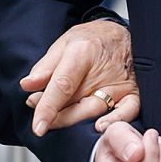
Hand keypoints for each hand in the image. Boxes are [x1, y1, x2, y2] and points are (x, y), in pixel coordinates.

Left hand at [20, 20, 137, 135]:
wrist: (123, 34)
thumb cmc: (92, 39)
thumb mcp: (64, 43)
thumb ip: (45, 67)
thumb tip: (27, 86)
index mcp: (82, 52)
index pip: (62, 85)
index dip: (48, 107)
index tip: (38, 126)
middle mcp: (102, 70)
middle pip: (76, 101)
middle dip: (55, 115)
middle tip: (41, 118)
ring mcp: (119, 82)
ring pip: (95, 110)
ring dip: (74, 121)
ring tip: (58, 122)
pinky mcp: (133, 92)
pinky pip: (128, 111)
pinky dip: (114, 121)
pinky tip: (100, 127)